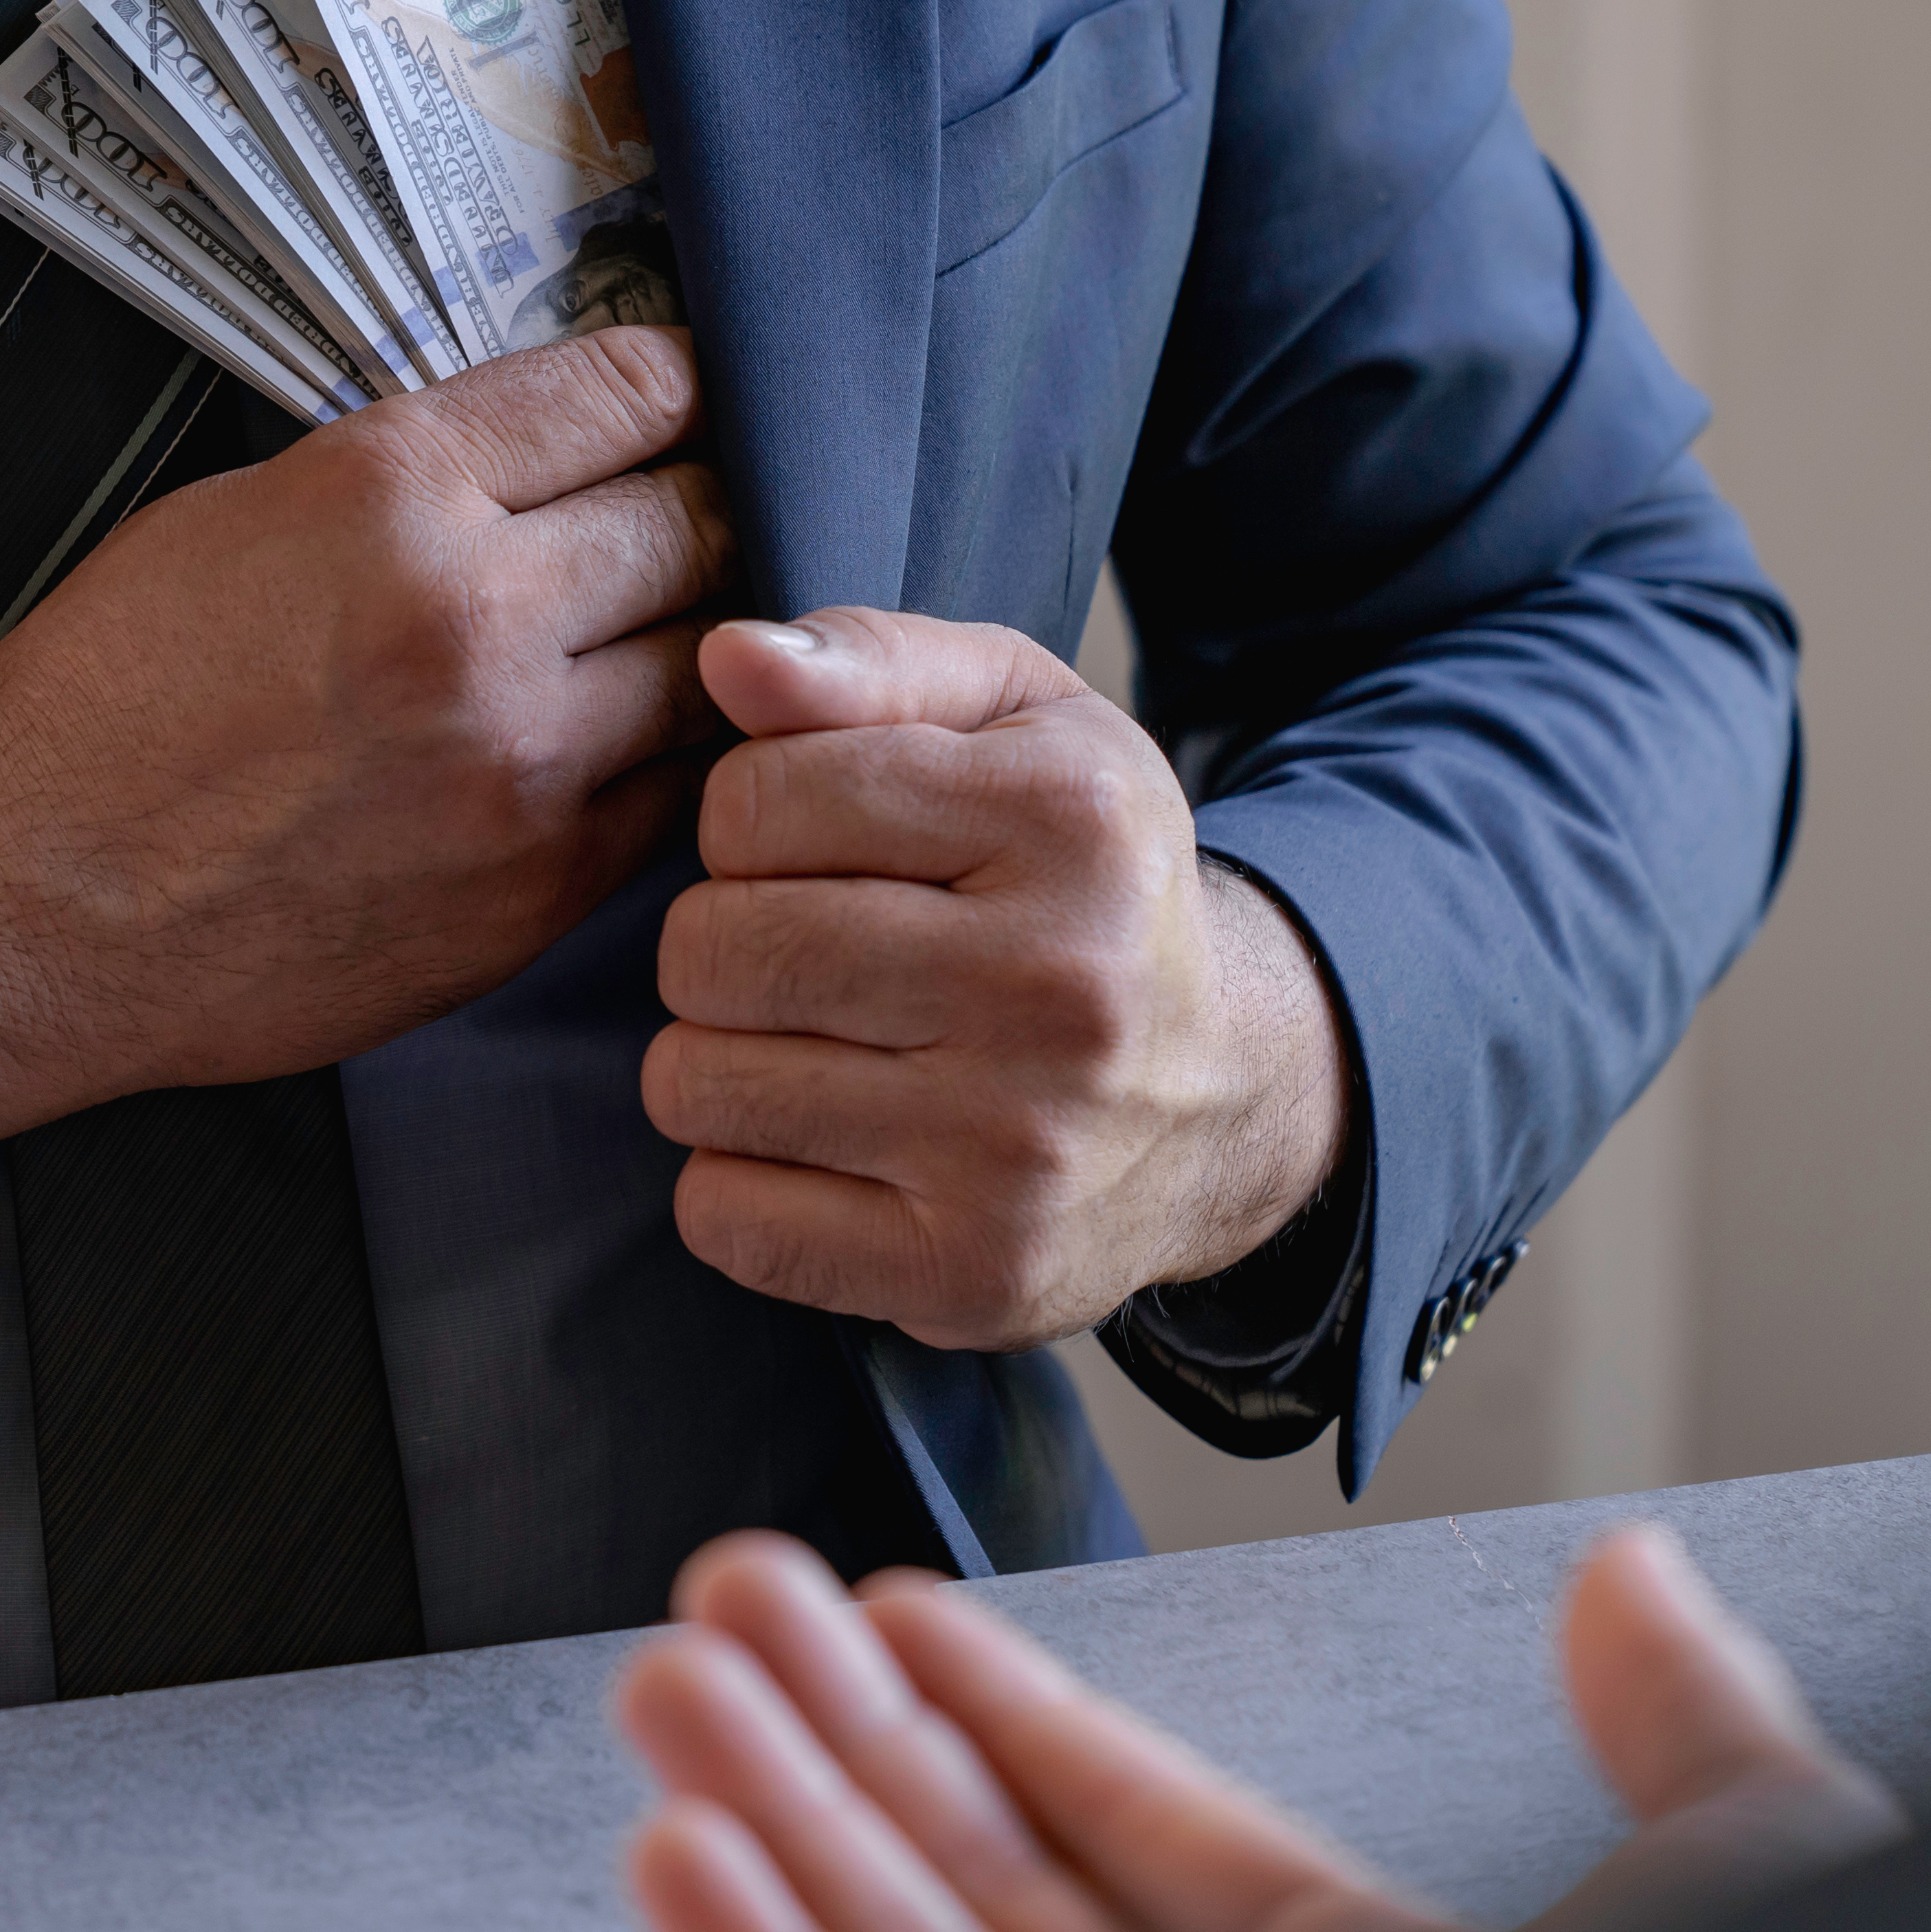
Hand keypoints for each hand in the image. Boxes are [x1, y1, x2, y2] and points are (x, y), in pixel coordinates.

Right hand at [0, 325, 731, 1196]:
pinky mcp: (535, 888)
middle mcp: (476, 618)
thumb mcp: (236, 515)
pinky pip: (672, 795)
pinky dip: (661, 761)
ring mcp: (521, 764)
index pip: (628, 392)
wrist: (22, 902)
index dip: (675, 386)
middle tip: (680, 519)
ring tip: (653, 638)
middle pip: (696, 522)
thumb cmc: (104, 702)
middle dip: (696, 508)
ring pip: (709, 664)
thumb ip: (409, 479)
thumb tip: (543, 455)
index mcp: (393, 494)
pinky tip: (619, 746)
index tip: (680, 401)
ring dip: (694, 642)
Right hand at [614, 1526, 1904, 1931]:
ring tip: (673, 1680)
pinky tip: (689, 1861)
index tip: (887, 1603)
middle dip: (842, 1742)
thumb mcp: (1755, 1901)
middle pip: (985, 1893)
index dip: (1008, 1714)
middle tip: (724, 1593)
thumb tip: (1632, 1571)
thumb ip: (1686, 1747)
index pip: (1141, 1837)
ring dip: (772, 1833)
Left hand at [641, 608, 1347, 1346]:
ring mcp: (1014, 1149)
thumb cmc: (1084, 884)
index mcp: (1070, 822)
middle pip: (715, 948)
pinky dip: (737, 1183)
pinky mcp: (970, 1274)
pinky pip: (726, 1219)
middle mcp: (1056, 989)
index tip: (814, 851)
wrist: (1232, 1092)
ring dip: (718, 1062)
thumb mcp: (1019, 722)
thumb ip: (870, 661)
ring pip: (698, 1084)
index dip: (747, 822)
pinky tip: (821, 1147)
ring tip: (810, 1047)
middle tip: (799, 956)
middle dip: (720, 942)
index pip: (754, 801)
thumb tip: (727, 657)